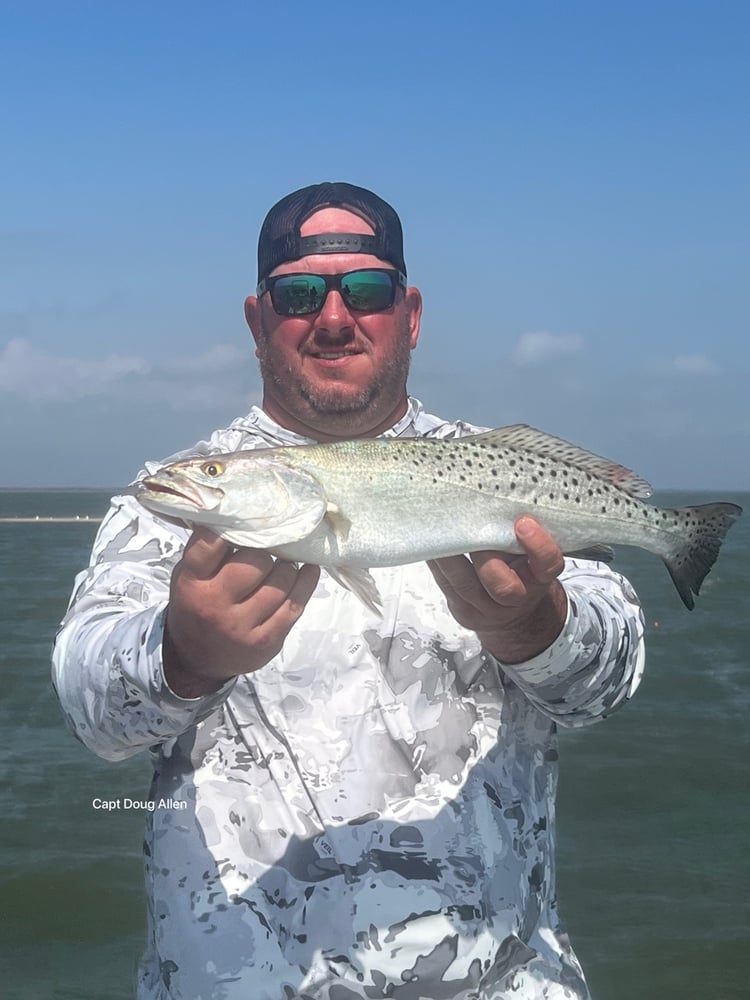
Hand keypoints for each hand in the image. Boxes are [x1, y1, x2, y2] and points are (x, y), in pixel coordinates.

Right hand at [163, 527, 319, 696]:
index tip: (247, 516)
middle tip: (269, 545)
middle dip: (265, 549)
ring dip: (287, 566)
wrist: (197, 660)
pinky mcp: (267, 642)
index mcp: (191, 584)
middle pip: (253, 563)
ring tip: (286, 560)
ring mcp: (242, 627)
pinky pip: (295, 605)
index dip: (231, 526)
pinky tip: (308, 569)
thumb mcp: (188, 577)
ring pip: (279, 582)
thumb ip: (208, 550)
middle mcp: (215, 606)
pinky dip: (306, 582)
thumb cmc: (196, 605)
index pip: (210, 545)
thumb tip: (244, 515)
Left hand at [428, 515, 567, 663]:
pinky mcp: (462, 610)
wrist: (515, 615)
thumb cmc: (522, 571)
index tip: (523, 522)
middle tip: (469, 523)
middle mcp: (518, 598)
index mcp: (541, 578)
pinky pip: (445, 584)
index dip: (537, 545)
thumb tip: (495, 496)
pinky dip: (436, 560)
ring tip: (439, 527)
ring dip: (448, 554)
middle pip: (502, 586)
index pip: (548, 564)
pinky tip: (429, 541)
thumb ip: (519, 533)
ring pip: (464, 584)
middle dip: (484, 554)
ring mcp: (487, 609)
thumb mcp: (530, 553)